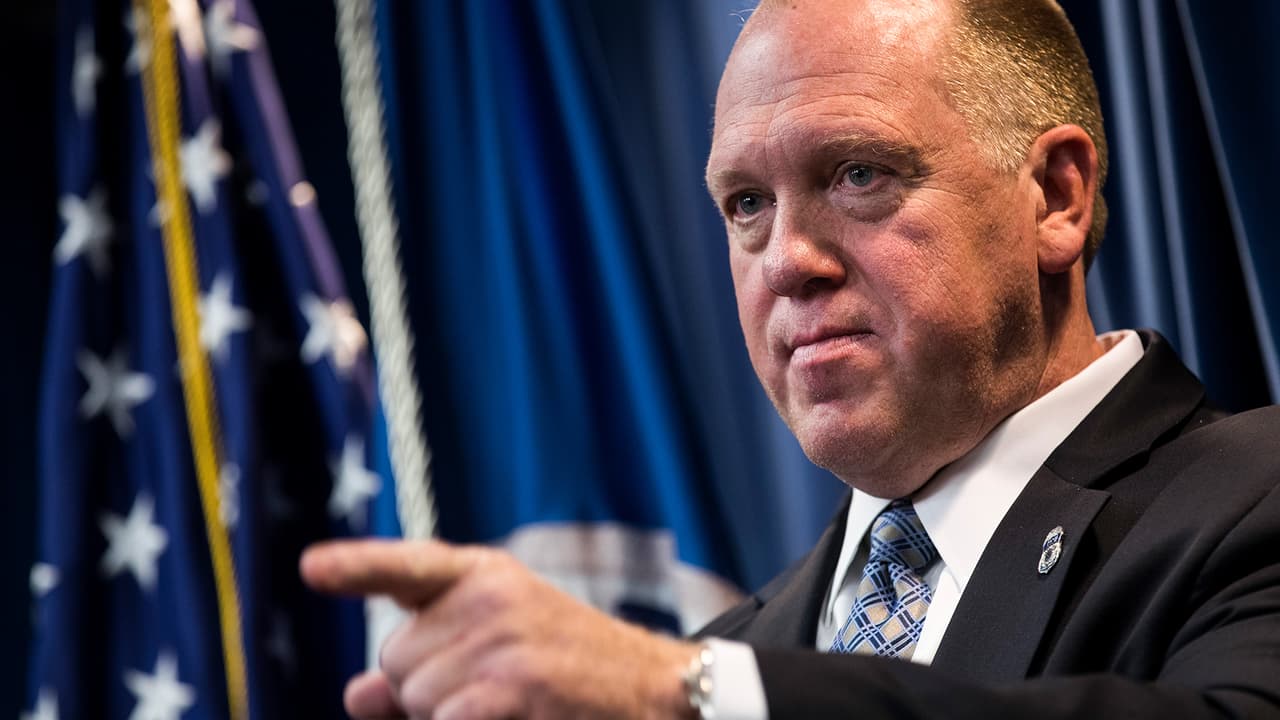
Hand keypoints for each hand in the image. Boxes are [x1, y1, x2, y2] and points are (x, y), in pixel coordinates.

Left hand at [300, 539, 699, 719]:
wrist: (656, 692)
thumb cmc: (569, 676)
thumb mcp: (499, 651)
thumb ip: (424, 669)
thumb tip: (355, 696)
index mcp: (485, 575)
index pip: (409, 565)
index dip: (357, 567)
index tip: (310, 568)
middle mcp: (490, 595)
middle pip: (395, 659)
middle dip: (425, 692)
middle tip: (496, 692)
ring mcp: (502, 640)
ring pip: (413, 699)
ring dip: (445, 717)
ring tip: (511, 706)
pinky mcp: (511, 687)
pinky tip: (516, 712)